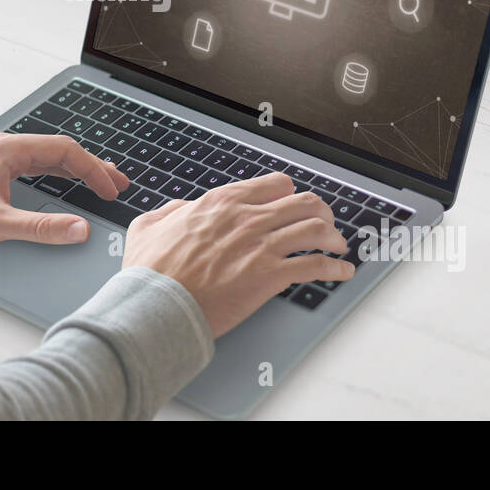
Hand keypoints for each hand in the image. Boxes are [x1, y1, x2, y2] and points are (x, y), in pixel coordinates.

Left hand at [0, 133, 129, 250]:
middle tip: (117, 183)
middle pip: (58, 151)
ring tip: (100, 183)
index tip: (109, 189)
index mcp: (7, 150)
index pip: (63, 150)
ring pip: (46, 159)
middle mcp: (3, 149)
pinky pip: (32, 167)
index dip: (92, 169)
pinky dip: (56, 175)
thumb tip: (77, 228)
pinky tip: (65, 185)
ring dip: (74, 171)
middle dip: (90, 167)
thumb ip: (41, 227)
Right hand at [121, 172, 352, 338]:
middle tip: (325, 225)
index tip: (293, 206)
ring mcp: (261, 245)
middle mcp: (247, 217)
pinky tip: (341, 273)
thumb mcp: (148, 226)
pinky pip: (316, 266)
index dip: (289, 196)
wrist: (157, 304)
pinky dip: (335, 269)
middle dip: (321, 213)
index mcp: (222, 202)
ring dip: (333, 238)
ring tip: (338, 247)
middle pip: (304, 202)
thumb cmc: (151, 272)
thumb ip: (168, 211)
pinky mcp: (271, 275)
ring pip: (316, 229)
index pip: (275, 184)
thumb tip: (181, 208)